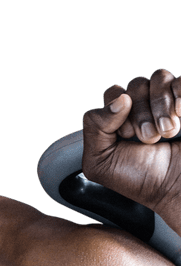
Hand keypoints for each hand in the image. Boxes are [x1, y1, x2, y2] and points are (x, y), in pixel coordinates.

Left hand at [82, 69, 180, 221]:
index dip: (116, 112)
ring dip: (160, 106)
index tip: (126, 137)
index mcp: (119, 119)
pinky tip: (180, 116)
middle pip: (135, 84)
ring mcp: (168, 101)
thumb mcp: (100, 162)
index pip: (113, 93)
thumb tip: (119, 99)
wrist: (176, 188)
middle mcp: (143, 106)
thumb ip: (94, 128)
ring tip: (166, 133)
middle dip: (140, 113)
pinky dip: (179, 96)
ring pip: (158, 77)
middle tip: (148, 139)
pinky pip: (180, 81)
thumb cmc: (140, 180)